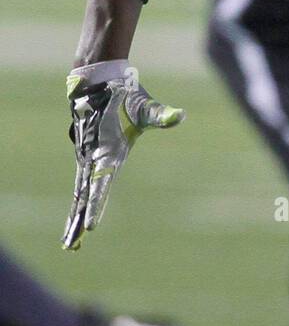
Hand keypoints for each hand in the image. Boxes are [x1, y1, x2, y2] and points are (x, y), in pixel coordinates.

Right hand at [63, 65, 183, 250]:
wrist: (95, 79)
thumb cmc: (124, 95)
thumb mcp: (144, 108)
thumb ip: (161, 116)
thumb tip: (181, 117)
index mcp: (107, 151)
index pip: (101, 185)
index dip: (96, 206)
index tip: (91, 227)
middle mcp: (92, 156)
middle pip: (83, 196)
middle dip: (77, 221)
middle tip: (71, 246)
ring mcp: (85, 155)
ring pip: (79, 191)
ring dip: (75, 215)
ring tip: (71, 240)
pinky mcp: (84, 154)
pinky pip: (80, 182)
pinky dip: (78, 200)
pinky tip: (76, 219)